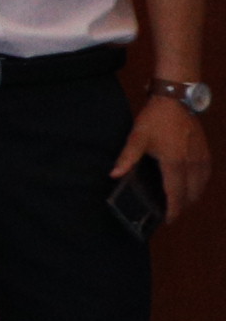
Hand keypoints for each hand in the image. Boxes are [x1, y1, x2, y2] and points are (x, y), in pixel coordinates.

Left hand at [111, 93, 210, 224]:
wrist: (176, 100)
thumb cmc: (155, 119)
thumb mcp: (137, 137)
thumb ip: (127, 157)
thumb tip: (114, 174)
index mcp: (175, 163)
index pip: (176, 194)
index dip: (174, 210)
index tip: (169, 220)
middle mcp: (192, 164)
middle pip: (191, 194)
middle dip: (182, 205)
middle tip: (171, 212)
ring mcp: (202, 158)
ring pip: (201, 186)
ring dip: (192, 196)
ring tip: (180, 202)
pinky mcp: (206, 152)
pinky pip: (206, 176)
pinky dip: (199, 185)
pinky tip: (192, 185)